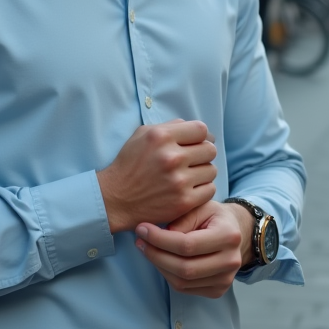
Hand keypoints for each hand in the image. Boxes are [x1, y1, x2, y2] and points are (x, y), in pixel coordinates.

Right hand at [97, 120, 216, 232]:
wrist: (116, 198)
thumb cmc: (130, 164)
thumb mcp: (142, 135)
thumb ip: (170, 127)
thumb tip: (198, 130)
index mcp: (161, 136)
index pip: (201, 129)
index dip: (200, 136)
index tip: (194, 144)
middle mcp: (171, 157)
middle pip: (210, 149)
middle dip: (202, 154)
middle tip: (191, 161)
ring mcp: (179, 181)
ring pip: (212, 170)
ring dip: (202, 172)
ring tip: (188, 176)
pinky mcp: (183, 201)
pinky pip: (210, 190)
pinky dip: (202, 189)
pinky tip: (189, 189)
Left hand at [133, 201, 252, 298]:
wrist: (235, 232)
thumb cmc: (213, 216)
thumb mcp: (200, 206)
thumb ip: (182, 218)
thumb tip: (161, 236)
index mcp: (228, 236)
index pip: (188, 245)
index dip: (160, 239)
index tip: (142, 229)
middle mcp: (231, 261)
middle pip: (185, 268)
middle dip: (156, 255)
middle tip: (139, 241)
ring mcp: (225, 280)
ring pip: (182, 282)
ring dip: (159, 266)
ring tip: (146, 249)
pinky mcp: (218, 290)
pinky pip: (185, 288)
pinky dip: (168, 275)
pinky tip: (160, 260)